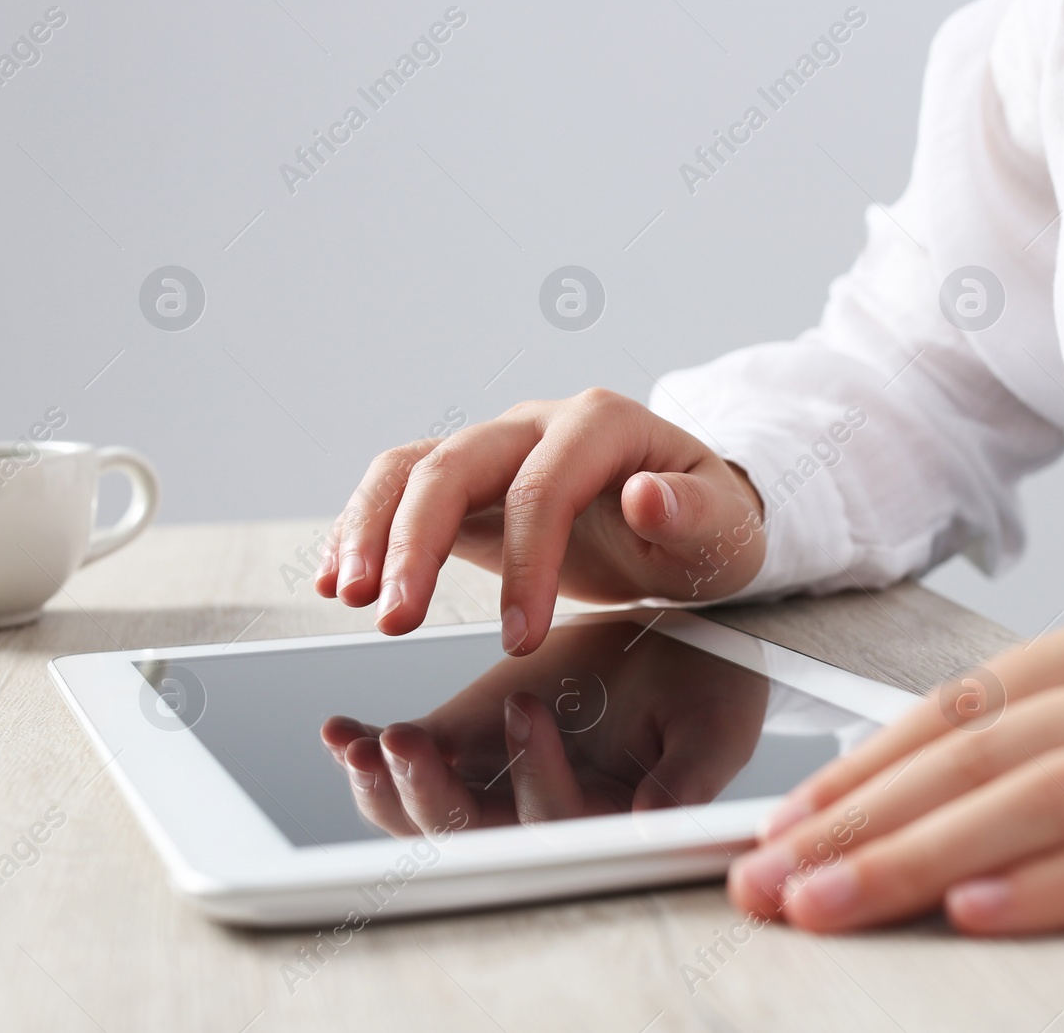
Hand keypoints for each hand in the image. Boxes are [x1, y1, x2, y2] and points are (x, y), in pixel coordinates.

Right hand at [313, 389, 765, 653]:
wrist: (691, 518)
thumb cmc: (710, 527)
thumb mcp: (725, 529)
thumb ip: (695, 513)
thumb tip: (649, 496)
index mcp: (604, 426)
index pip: (544, 488)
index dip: (525, 562)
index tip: (522, 637)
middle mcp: (539, 426)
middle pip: (453, 464)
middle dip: (415, 543)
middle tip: (394, 619)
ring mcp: (498, 451)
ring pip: (410, 470)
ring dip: (371, 531)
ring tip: (348, 596)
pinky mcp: (470, 486)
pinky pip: (401, 493)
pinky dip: (362, 530)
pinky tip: (338, 578)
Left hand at [320, 620, 770, 834]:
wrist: (678, 640)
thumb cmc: (707, 688)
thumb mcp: (713, 725)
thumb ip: (689, 777)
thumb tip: (655, 825)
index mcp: (600, 821)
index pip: (553, 825)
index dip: (533, 781)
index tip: (528, 706)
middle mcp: (536, 811)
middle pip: (468, 834)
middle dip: (428, 797)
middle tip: (407, 745)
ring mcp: (492, 777)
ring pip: (423, 810)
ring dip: (387, 785)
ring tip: (364, 747)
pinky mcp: (463, 738)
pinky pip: (405, 759)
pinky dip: (367, 751)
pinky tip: (342, 732)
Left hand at [727, 605, 1063, 934]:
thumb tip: (943, 788)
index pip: (959, 707)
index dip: (860, 769)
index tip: (780, 825)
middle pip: (977, 753)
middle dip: (857, 823)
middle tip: (766, 880)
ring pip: (1043, 796)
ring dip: (921, 855)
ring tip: (830, 903)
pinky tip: (983, 914)